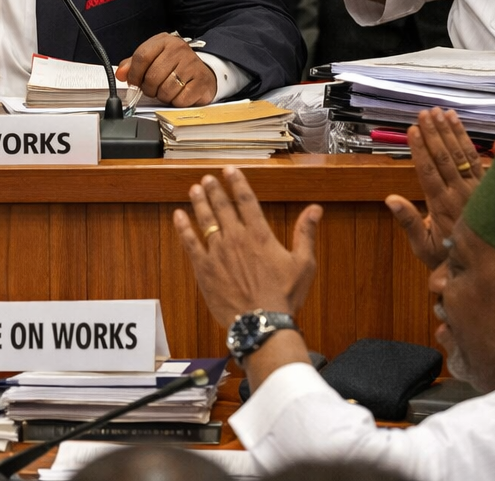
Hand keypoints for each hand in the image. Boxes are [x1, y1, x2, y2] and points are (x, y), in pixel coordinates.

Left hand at [116, 34, 216, 106]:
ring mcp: (192, 65)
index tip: (134, 82)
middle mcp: (179, 50)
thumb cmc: (174, 66)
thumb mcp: (153, 59)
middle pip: (152, 76)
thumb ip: (133, 65)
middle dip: (148, 88)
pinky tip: (179, 94)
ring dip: (162, 96)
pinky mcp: (201, 81)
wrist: (202, 71)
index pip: (141, 56)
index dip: (134, 74)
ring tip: (167, 90)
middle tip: (153, 89)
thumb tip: (121, 73)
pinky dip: (176, 101)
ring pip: (165, 90)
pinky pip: (180, 99)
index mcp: (164, 41)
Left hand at [174, 166, 321, 325]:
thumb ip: (305, 233)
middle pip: (222, 206)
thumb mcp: (303, 264)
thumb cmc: (284, 296)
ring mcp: (218, 252)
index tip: (230, 171)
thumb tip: (315, 210)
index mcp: (259, 235)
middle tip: (209, 178)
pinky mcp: (204, 268)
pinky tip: (179, 216)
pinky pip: (190, 243)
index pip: (246, 200)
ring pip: (205, 220)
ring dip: (200, 202)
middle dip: (215, 190)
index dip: (237, 183)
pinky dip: (183, 228)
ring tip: (195, 189)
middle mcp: (236, 238)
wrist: (261, 322)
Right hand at [384, 108, 485, 270]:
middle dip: (435, 133)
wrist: (483, 269)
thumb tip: (390, 199)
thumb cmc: (447, 257)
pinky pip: (486, 165)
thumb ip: (408, 221)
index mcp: (441, 204)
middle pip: (446, 157)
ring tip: (445, 114)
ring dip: (454, 133)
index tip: (413, 130)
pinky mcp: (488, 190)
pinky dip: (488, 151)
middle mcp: (461, 193)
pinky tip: (494, 138)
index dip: (420, 149)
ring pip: (465, 156)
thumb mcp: (423, 245)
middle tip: (426, 113)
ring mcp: (477, 190)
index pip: (429, 170)